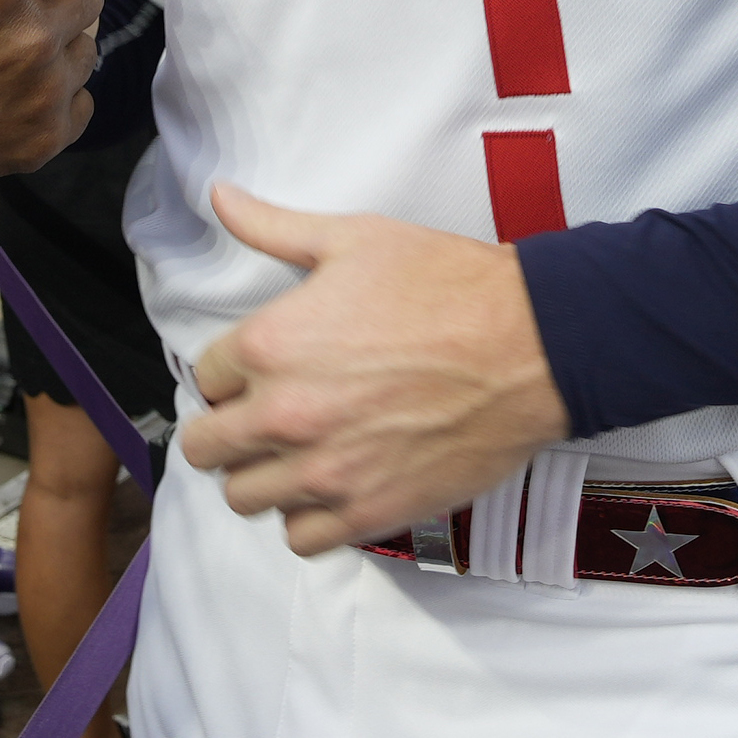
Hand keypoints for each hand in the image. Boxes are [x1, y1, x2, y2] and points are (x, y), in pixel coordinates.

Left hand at [179, 185, 569, 553]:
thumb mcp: (353, 239)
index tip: (256, 373)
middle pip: (207, 448)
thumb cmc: (451, 289)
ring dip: (261, 477)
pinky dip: (307, 518)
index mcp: (271, 345)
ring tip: (295, 453)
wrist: (530, 344)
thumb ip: (274, 227)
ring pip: (245, 498)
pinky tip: (329, 486)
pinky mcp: (367, 511)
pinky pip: (300, 539)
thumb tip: (223, 199)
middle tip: (265, 416)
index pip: (206, 377)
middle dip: (229, 430)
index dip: (232, 372)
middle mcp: (285, 414)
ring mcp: (325, 471)